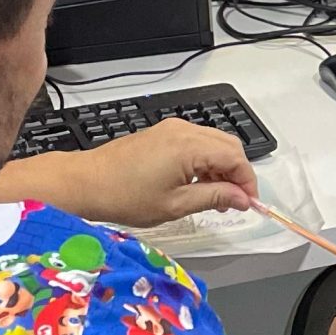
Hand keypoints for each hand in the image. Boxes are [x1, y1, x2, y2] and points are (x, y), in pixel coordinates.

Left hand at [34, 119, 257, 227]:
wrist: (86, 183)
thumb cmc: (125, 196)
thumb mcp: (176, 204)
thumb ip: (215, 197)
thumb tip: (243, 199)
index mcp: (190, 146)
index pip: (236, 159)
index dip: (248, 183)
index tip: (249, 205)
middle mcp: (184, 130)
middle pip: (229, 146)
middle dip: (238, 174)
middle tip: (234, 202)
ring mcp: (172, 129)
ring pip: (214, 143)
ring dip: (222, 168)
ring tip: (215, 197)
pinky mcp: (163, 133)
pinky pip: (197, 142)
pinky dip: (205, 161)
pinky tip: (197, 183)